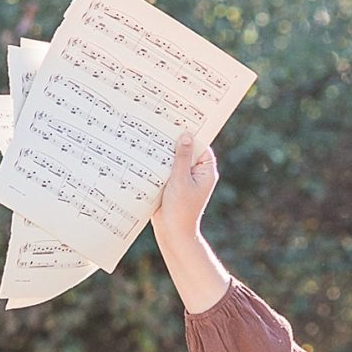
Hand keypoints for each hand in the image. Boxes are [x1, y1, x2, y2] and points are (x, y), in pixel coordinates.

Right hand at [153, 129, 218, 245]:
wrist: (172, 233)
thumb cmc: (180, 209)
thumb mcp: (181, 180)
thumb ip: (182, 157)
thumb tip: (186, 136)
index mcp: (205, 171)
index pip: (201, 146)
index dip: (192, 132)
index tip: (181, 118)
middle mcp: (197, 173)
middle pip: (186, 151)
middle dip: (175, 140)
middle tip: (162, 122)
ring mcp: (184, 179)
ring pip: (174, 159)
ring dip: (164, 151)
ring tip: (151, 133)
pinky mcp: (172, 185)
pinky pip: (166, 169)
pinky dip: (158, 163)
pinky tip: (146, 152)